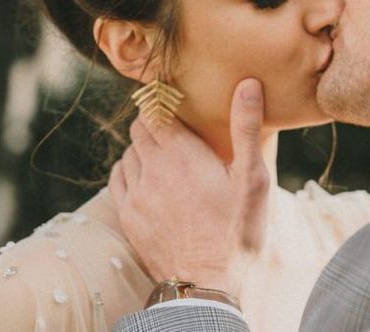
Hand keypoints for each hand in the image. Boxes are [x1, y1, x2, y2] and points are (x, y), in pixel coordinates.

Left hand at [108, 78, 269, 292]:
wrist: (207, 284)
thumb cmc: (235, 230)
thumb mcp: (251, 177)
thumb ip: (245, 128)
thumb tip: (247, 84)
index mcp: (181, 153)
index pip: (156, 110)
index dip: (163, 101)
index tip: (175, 100)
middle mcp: (152, 168)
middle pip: (140, 128)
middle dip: (155, 122)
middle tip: (175, 126)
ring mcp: (135, 194)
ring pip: (128, 153)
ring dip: (143, 148)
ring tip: (165, 154)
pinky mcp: (128, 217)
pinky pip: (117, 179)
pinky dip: (129, 171)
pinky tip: (146, 177)